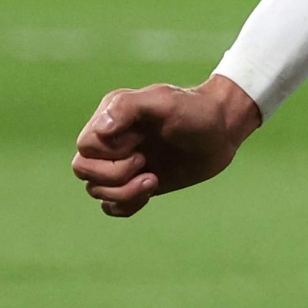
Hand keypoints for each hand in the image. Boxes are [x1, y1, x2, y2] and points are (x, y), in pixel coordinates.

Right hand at [72, 74, 262, 216]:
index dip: (109, 153)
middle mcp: (112, 142)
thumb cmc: (195, 110)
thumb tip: (100, 129)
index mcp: (111, 118)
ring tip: (153, 179)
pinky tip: (151, 190)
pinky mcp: (136, 183)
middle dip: (113, 175)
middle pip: (83, 170)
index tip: (140, 142)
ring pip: (95, 190)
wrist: (223, 130)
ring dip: (123, 192)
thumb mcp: (164, 101)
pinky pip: (111, 206)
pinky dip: (126, 205)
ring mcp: (123, 164)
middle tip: (145, 163)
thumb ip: (128, 108)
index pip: (86, 147)